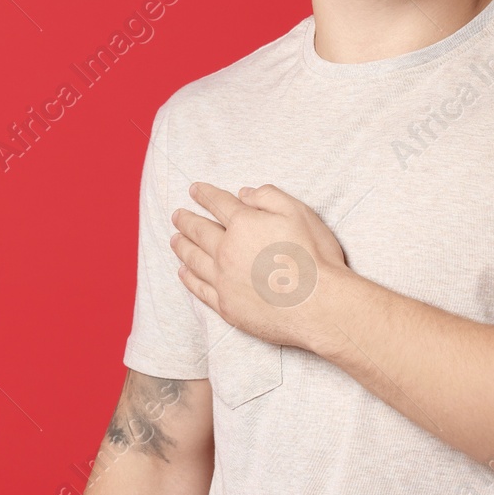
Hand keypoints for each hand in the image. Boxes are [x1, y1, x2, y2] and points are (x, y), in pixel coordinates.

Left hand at [171, 181, 352, 351]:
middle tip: (176, 215)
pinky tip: (183, 272)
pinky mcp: (226, 306)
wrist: (319, 306)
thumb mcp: (298, 212)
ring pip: (193, 259)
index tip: (194, 189)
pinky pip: (199, 288)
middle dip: (186, 220)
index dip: (205, 194)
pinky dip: (188, 278)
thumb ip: (268, 196)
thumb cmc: (314, 257)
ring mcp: (223, 280)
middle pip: (199, 231)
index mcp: (243, 225)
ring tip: (174, 240)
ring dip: (181, 246)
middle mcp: (226, 250)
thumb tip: (243, 193)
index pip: (218, 203)